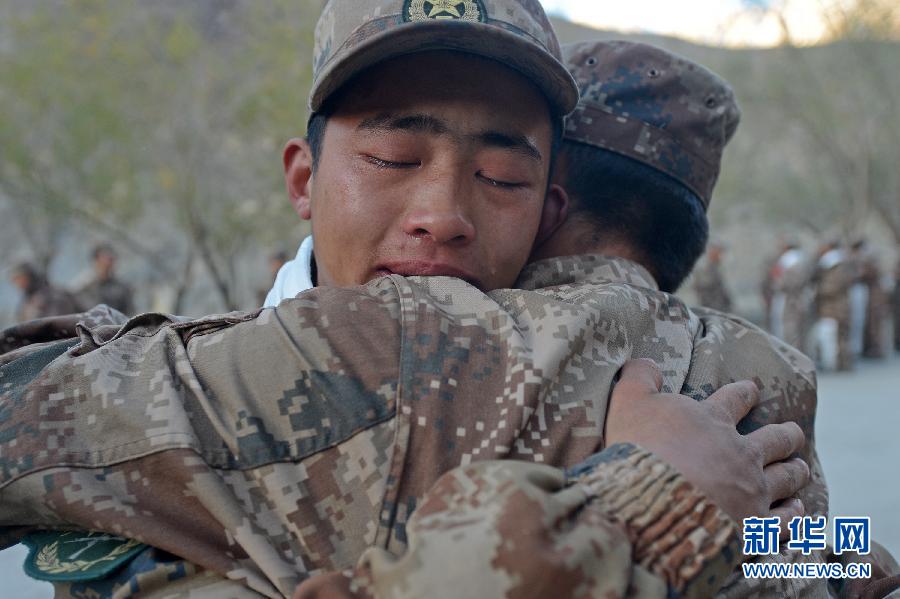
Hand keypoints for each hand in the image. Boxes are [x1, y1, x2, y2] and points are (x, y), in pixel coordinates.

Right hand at [604, 359, 808, 529]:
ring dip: (795, 470)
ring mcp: (751, 489)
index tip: (752, 390)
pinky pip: (785, 519)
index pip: (736, 399)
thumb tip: (645, 361)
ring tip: (801, 468)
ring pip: (787, 476)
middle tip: (792, 433)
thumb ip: (639, 378)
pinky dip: (794, 513)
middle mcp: (740, 452)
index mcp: (713, 420)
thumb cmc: (638, 449)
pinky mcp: (755, 525)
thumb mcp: (628, 402)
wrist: (652, 501)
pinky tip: (798, 509)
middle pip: (776, 438)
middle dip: (787, 434)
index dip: (745, 393)